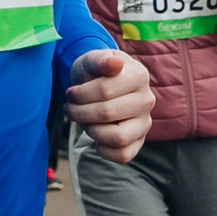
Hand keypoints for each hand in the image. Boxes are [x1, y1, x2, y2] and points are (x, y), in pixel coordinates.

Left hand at [66, 48, 154, 163]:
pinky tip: (96, 135)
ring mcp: (145, 123)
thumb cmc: (94, 73)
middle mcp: (147, 100)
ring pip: (118, 137)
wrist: (99, 85)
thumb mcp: (92, 60)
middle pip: (107, 114)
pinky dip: (104, 150)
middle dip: (80, 112)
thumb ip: (100, 60)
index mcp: (139, 76)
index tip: (70, 93)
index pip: (104, 91)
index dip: (80, 95)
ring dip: (92, 131)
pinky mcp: (139, 141)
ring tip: (84, 121)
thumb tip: (114, 64)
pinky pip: (123, 155)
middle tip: (70, 109)